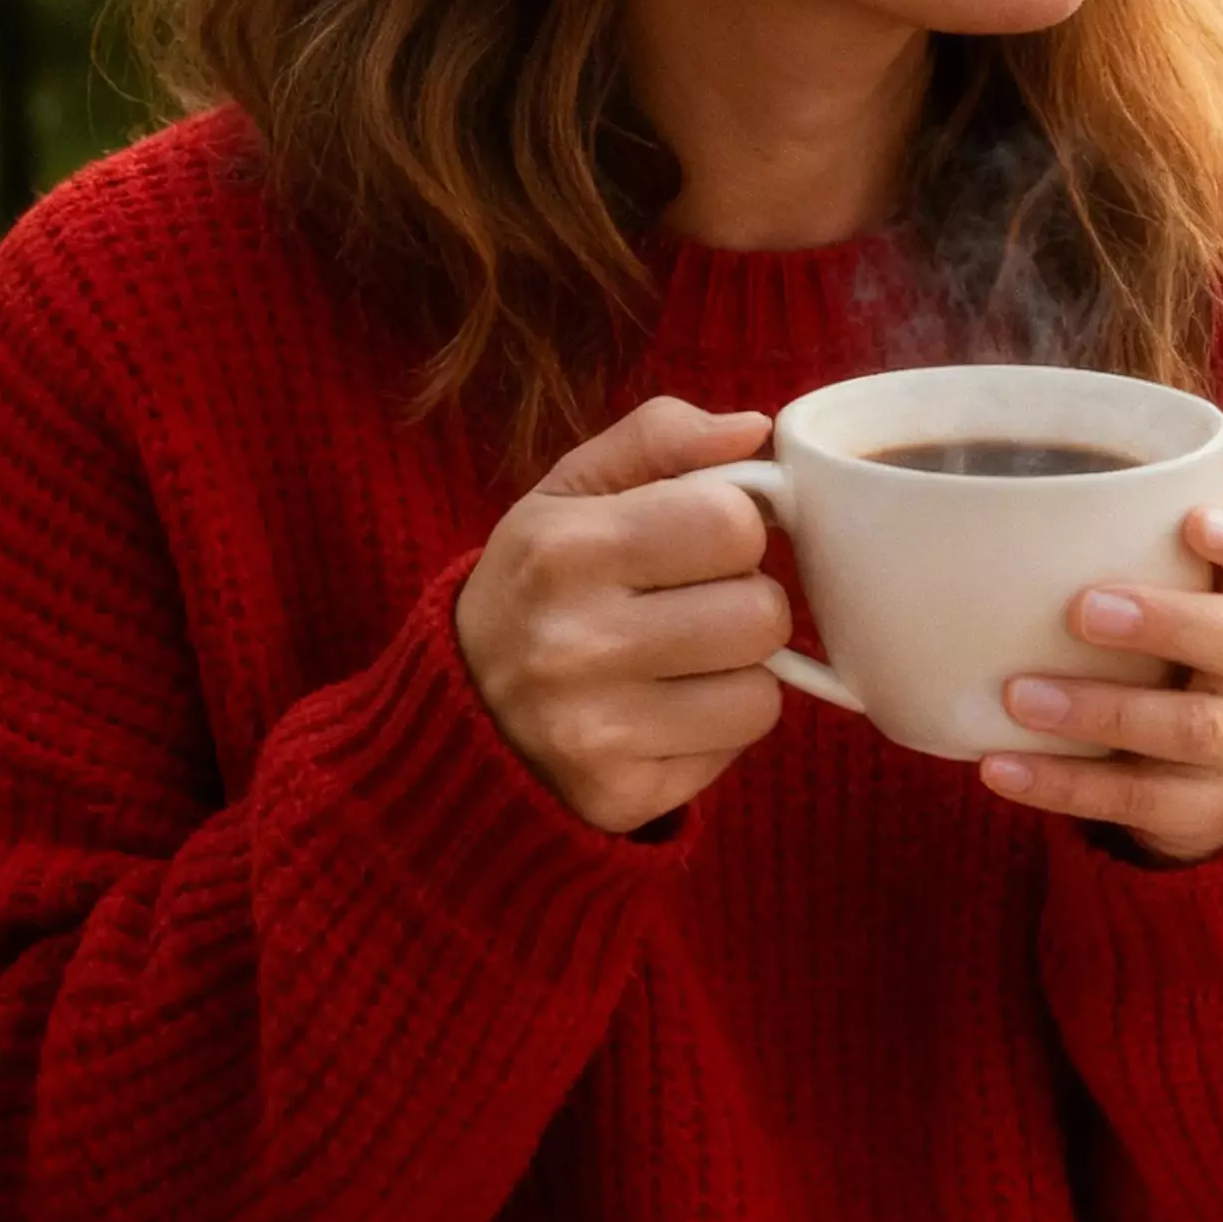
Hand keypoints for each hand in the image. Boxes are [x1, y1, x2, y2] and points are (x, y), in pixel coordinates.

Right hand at [455, 397, 791, 835]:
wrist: (460, 712)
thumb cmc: (539, 584)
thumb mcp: (571, 492)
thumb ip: (659, 438)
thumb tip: (754, 428)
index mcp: (565, 548)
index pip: (732, 523)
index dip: (733, 529)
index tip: (697, 543)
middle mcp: (575, 642)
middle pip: (762, 613)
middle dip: (743, 602)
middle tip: (691, 606)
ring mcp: (597, 729)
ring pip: (762, 690)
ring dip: (738, 671)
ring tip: (679, 660)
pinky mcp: (622, 792)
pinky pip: (737, 747)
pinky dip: (717, 726)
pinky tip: (665, 710)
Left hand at [979, 496, 1222, 867]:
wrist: (1190, 789)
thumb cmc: (1141, 666)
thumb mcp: (1139, 612)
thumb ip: (1083, 567)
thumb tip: (917, 527)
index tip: (1193, 520)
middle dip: (1163, 622)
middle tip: (1083, 610)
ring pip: (1190, 726)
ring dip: (1101, 709)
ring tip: (1019, 696)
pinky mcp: (1211, 808)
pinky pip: (1138, 799)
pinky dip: (1063, 784)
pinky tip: (1000, 768)